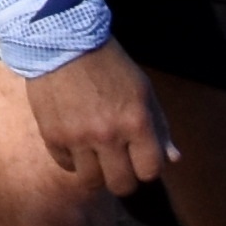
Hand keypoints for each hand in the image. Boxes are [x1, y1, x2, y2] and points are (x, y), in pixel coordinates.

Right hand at [15, 39, 173, 198]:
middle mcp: (107, 134)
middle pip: (122, 185)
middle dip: (125, 178)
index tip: (141, 158)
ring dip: (97, 173)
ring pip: (92, 181)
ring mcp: (77, 137)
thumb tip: (172, 159)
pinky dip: (73, 160)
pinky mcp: (52, 135)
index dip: (148, 168)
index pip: (150, 171)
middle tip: (119, 164)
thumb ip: (159, 127)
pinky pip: (66, 165)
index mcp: (136, 122)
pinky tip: (76, 144)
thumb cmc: (109, 65)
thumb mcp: (142, 91)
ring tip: (96, 157)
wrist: (61, 41)